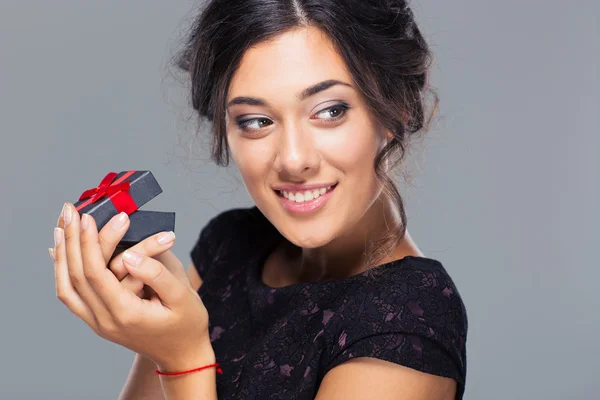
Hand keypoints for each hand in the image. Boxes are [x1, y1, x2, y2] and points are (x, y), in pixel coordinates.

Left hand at [51, 203, 212, 370]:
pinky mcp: (98, 319)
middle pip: (76, 277)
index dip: (89, 242)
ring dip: (63, 254)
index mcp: (125, 314)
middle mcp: (105, 321)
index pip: (96, 273)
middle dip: (72, 240)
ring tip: (61, 225)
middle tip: (70, 210)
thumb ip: (157, 275)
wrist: (182, 354)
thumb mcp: (183, 297)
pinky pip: (72, 295)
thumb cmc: (188, 324)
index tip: (89, 217)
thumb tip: (130, 254)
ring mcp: (98, 322)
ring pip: (67, 287)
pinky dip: (63, 271)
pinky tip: (60, 252)